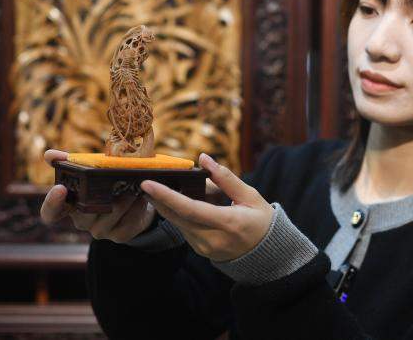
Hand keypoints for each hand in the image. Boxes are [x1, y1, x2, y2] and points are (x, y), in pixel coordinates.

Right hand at [40, 149, 155, 242]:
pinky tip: (141, 198)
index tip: (60, 188)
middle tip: (115, 180)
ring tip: (134, 186)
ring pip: (110, 214)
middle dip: (101, 194)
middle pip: (86, 211)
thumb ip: (72, 163)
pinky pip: (128, 222)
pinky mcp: (119, 236)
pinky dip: (136, 208)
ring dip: (124, 198)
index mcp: (70, 206)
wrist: (135, 202)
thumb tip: (48, 154)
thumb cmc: (107, 184)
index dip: (52, 203)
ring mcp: (100, 231)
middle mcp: (82, 221)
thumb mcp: (92, 172)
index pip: (50, 212)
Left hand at [141, 153, 274, 262]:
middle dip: (159, 200)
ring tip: (163, 189)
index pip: (190, 209)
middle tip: (145, 182)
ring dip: (169, 206)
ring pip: (179, 223)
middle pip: (177, 217)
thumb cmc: (261, 220)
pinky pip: (185, 229)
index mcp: (228, 223)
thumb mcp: (250, 196)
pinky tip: (179, 203)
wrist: (268, 253)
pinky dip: (179, 214)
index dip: (167, 196)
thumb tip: (203, 158)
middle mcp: (213, 239)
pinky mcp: (201, 251)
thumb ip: (226, 177)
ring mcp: (205, 248)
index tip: (148, 184)